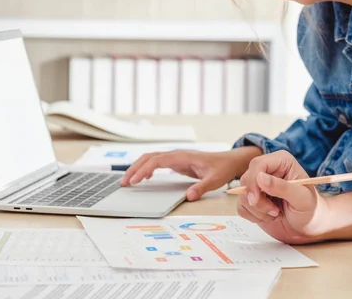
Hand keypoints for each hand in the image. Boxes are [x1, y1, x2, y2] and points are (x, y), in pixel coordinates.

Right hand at [120, 146, 262, 200]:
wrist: (228, 161)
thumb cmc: (221, 168)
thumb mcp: (214, 180)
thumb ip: (201, 187)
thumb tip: (189, 196)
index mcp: (183, 156)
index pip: (157, 160)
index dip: (143, 169)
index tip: (133, 180)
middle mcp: (176, 155)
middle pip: (149, 157)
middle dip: (134, 168)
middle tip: (123, 183)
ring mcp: (176, 158)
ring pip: (151, 158)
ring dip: (138, 168)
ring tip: (128, 182)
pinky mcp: (177, 162)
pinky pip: (157, 163)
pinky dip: (146, 168)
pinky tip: (143, 178)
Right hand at [237, 150, 328, 244]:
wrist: (308, 225)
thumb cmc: (310, 208)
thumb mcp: (301, 198)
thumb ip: (282, 187)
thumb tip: (260, 178)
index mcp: (281, 161)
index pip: (258, 164)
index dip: (253, 182)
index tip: (256, 199)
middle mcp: (268, 170)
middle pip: (246, 180)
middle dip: (258, 201)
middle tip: (275, 211)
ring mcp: (258, 185)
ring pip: (242, 195)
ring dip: (258, 210)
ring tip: (276, 213)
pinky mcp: (252, 199)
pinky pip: (242, 207)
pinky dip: (254, 216)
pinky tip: (270, 216)